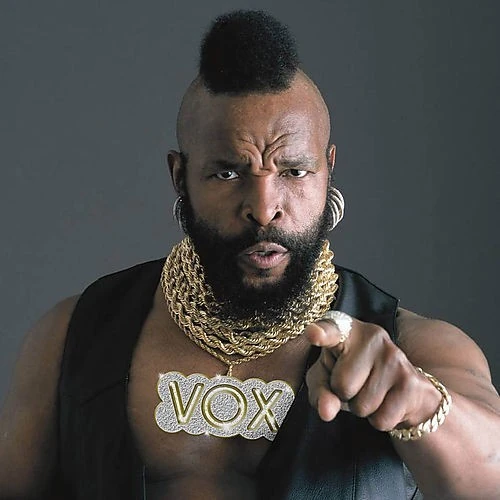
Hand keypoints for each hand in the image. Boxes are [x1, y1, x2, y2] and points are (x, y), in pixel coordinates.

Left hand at [304, 313, 440, 431]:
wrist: (405, 388)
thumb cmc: (353, 376)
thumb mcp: (327, 379)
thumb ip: (320, 392)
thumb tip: (327, 411)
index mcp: (347, 331)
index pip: (332, 330)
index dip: (321, 333)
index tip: (312, 333)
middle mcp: (373, 337)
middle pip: (342, 385)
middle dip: (345, 395)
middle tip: (357, 384)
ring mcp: (395, 357)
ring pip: (362, 406)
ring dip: (363, 408)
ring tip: (372, 391)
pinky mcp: (411, 382)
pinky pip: (381, 419)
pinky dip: (380, 419)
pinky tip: (388, 401)